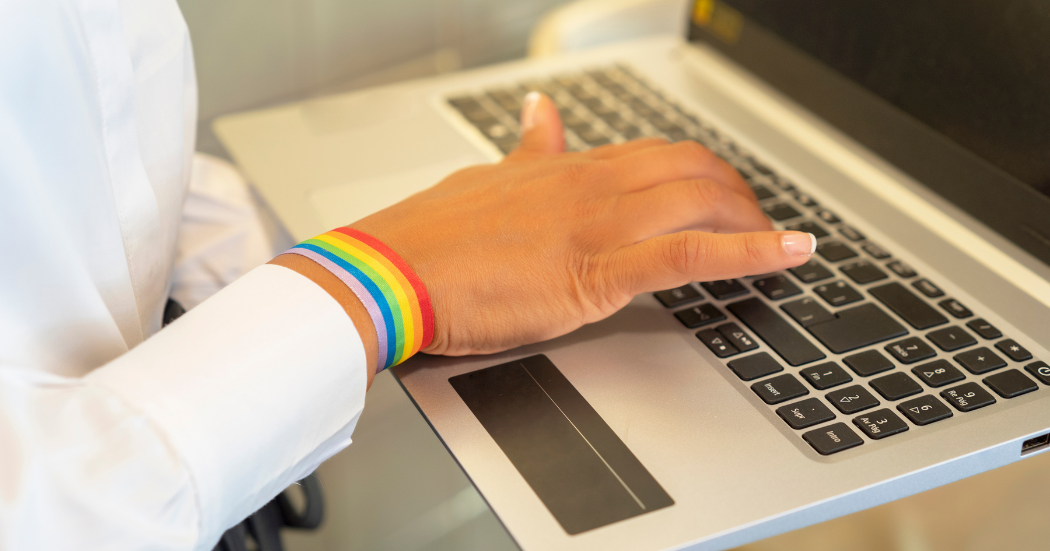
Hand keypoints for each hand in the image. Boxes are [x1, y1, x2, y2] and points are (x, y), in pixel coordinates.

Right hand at [351, 92, 815, 355]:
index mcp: (566, 167)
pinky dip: (751, 250)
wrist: (391, 271)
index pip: (655, 153)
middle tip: (756, 221)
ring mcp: (598, 224)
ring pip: (701, 201)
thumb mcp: (486, 178)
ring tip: (780, 242)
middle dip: (736, 193)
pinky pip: (691, 253)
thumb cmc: (427, 237)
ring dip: (752, 219)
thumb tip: (544, 112)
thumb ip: (528, 148)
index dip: (700, 172)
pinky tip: (790, 253)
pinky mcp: (597, 270)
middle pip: (691, 170)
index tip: (720, 190)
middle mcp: (591, 185)